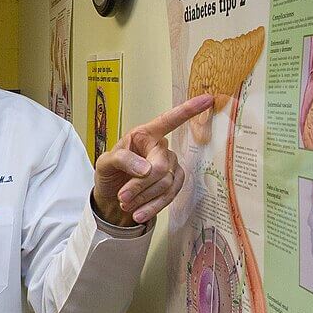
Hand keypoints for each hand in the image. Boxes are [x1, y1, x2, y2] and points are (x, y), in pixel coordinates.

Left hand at [93, 93, 213, 225]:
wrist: (112, 196)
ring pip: (165, 183)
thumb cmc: (109, 173)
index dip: (188, 110)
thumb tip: (147, 169)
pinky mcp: (173, 183)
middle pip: (161, 167)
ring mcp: (170, 165)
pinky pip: (170, 195)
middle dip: (140, 185)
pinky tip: (139, 213)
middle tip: (122, 196)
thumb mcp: (104, 163)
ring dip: (144, 197)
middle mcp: (161, 147)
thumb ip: (121, 160)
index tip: (208, 99)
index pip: (168, 120)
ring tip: (125, 204)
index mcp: (145, 134)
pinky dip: (153, 206)